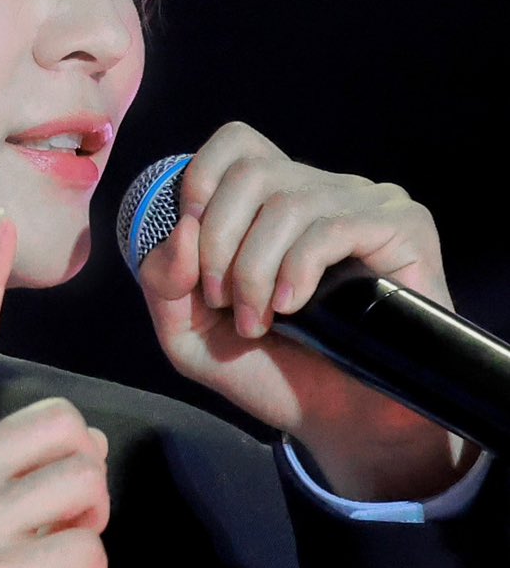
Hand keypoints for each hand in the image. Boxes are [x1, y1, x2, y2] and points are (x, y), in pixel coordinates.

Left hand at [135, 121, 475, 495]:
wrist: (344, 423)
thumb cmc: (274, 373)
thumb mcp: (191, 335)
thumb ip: (164, 283)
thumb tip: (178, 230)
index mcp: (274, 201)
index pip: (235, 145)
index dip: (200, 186)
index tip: (194, 257)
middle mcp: (322, 190)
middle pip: (251, 171)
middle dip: (218, 243)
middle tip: (225, 304)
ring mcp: (366, 203)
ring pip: (287, 201)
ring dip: (255, 270)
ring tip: (260, 321)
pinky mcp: (403, 227)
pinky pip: (333, 226)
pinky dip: (297, 269)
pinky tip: (295, 308)